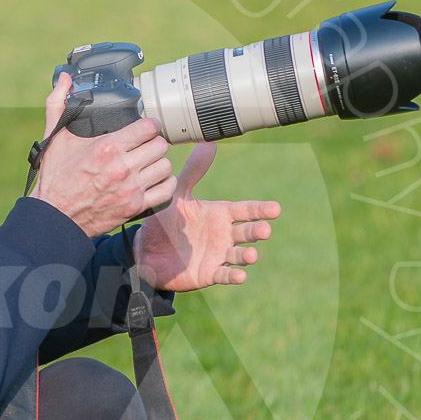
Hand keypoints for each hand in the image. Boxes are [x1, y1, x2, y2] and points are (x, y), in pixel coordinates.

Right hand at [29, 72, 175, 236]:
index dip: (148, 125)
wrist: (55, 217)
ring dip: (158, 163)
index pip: (148, 127)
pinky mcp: (135, 207)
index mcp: (107, 147)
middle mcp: (122, 167)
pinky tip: (153, 180)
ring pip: (165, 166)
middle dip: (153, 143)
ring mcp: (131, 188)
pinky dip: (163, 184)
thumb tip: (64, 79)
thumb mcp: (54, 139)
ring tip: (148, 162)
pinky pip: (166, 191)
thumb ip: (59, 104)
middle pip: (160, 145)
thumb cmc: (55, 179)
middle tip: (145, 145)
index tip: (143, 127)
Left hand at [131, 142, 279, 291]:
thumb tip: (208, 143)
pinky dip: (233, 276)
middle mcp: (224, 234)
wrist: (145, 251)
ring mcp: (218, 255)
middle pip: (246, 232)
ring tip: (251, 254)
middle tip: (264, 230)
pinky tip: (240, 275)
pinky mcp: (209, 273)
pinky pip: (224, 275)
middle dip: (257, 231)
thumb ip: (193, 171)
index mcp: (220, 214)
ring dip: (247, 256)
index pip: (246, 210)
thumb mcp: (178, 194)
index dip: (260, 210)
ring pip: (239, 255)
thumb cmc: (165, 220)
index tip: (275, 209)